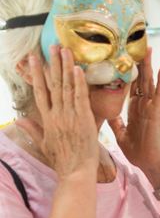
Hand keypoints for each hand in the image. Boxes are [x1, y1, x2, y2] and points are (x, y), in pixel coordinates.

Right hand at [17, 46, 97, 178]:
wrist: (75, 172)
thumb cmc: (62, 160)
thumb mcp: (43, 144)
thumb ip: (32, 129)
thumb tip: (18, 120)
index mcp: (47, 119)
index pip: (40, 91)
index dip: (36, 73)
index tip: (33, 58)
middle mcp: (56, 114)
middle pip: (53, 84)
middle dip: (52, 63)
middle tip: (52, 45)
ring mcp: (70, 115)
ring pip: (67, 86)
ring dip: (66, 67)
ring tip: (65, 50)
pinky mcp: (83, 119)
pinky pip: (80, 96)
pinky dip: (79, 82)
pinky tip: (77, 68)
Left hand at [109, 48, 159, 185]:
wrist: (150, 164)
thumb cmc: (138, 152)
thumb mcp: (120, 135)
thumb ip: (116, 122)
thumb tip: (108, 113)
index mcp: (135, 110)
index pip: (130, 87)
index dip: (127, 73)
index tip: (123, 59)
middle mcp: (144, 105)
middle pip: (141, 80)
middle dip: (138, 64)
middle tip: (136, 46)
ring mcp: (151, 107)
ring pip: (150, 82)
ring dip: (149, 66)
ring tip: (148, 49)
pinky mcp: (157, 111)